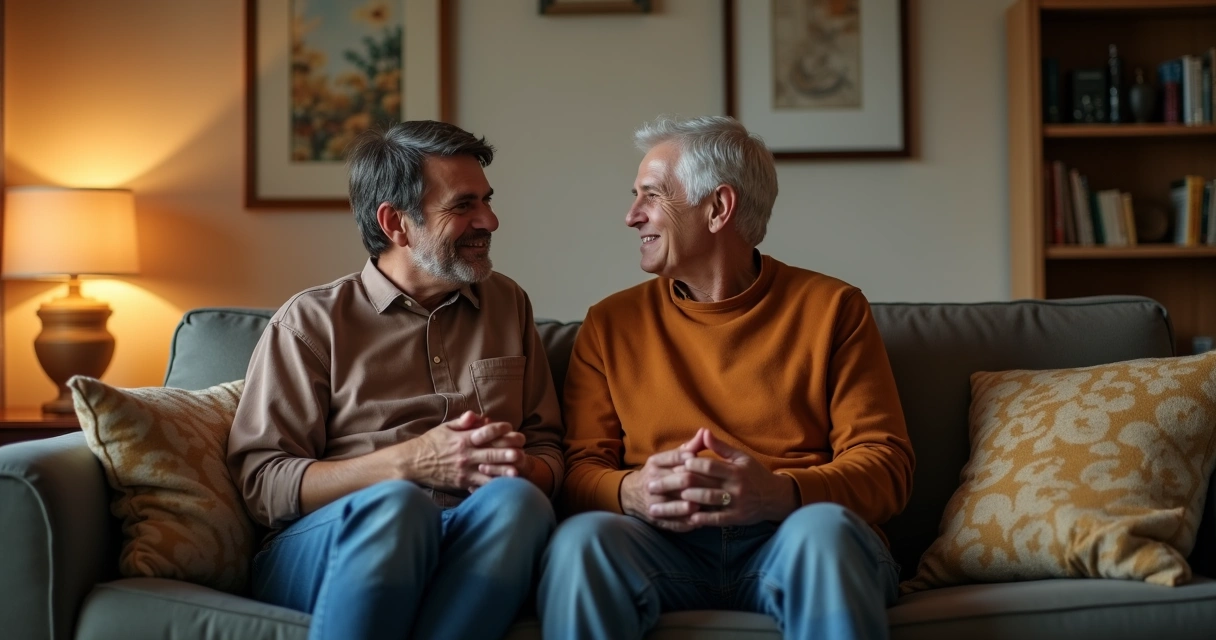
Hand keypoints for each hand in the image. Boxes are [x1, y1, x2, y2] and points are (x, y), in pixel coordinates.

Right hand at [404, 411, 525, 491]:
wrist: (413, 463)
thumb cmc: (431, 443)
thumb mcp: (445, 427)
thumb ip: (462, 422)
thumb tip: (475, 415)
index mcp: (463, 439)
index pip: (487, 432)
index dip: (501, 429)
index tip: (510, 427)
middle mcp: (466, 455)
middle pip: (492, 453)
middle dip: (509, 451)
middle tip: (523, 450)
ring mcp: (464, 470)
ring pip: (488, 472)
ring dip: (503, 472)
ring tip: (517, 472)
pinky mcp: (462, 483)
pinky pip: (479, 485)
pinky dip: (491, 487)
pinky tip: (503, 488)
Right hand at [620, 435, 704, 531]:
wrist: (632, 494)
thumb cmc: (659, 473)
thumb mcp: (668, 458)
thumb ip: (689, 447)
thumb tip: (705, 432)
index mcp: (655, 463)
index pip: (675, 457)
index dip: (692, 459)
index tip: (705, 462)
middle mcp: (652, 481)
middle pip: (679, 481)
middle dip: (697, 483)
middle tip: (716, 486)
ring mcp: (653, 502)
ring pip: (676, 504)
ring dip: (692, 505)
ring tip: (706, 505)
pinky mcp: (656, 519)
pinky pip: (673, 522)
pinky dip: (687, 522)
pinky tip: (700, 521)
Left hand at [673, 428, 799, 527]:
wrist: (774, 497)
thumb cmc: (754, 474)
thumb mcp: (741, 457)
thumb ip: (721, 447)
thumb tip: (703, 432)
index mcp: (735, 470)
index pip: (709, 465)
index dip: (692, 464)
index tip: (677, 463)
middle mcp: (735, 487)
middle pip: (703, 483)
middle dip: (680, 483)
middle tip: (660, 483)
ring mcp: (735, 504)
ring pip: (707, 501)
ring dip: (687, 499)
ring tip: (670, 498)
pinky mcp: (736, 518)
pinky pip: (716, 519)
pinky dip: (701, 519)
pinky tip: (688, 517)